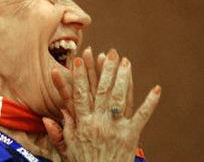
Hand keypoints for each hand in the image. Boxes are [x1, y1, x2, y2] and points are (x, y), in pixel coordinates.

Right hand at [43, 48, 160, 161]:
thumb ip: (58, 132)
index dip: (79, 76)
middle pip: (103, 91)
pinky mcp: (132, 135)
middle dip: (105, 70)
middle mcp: (100, 122)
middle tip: (109, 52)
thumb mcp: (67, 149)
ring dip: (124, 78)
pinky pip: (142, 116)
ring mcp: (117, 128)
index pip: (79, 94)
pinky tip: (157, 89)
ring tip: (126, 61)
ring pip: (121, 98)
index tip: (77, 59)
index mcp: (83, 124)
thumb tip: (47, 118)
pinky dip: (150, 102)